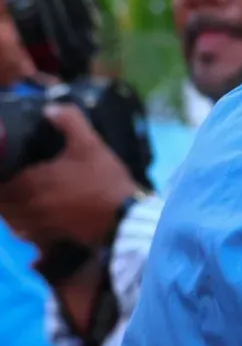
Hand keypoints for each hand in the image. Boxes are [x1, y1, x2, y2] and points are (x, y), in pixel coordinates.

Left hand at [0, 102, 138, 255]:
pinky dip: (24, 229)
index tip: (4, 168)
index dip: (0, 176)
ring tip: (15, 202)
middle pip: (2, 203)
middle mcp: (30, 205)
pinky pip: (28, 235)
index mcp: (31, 181)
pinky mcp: (54, 237)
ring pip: (12, 220)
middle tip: (8, 184)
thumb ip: (69, 121)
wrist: (125, 218)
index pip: (0, 181)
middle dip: (2, 193)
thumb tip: (50, 108)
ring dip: (10, 211)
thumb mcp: (90, 144)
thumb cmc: (104, 181)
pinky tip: (30, 223)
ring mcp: (41, 224)